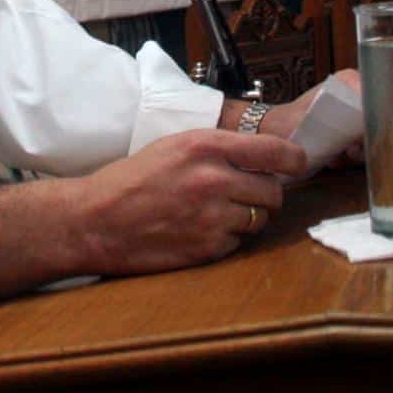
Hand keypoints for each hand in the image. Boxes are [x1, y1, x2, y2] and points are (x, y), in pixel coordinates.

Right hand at [71, 129, 306, 276]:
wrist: (96, 220)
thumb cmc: (132, 179)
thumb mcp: (174, 145)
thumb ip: (218, 148)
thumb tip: (263, 156)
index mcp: (205, 145)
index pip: (275, 151)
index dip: (293, 160)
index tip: (296, 164)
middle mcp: (213, 179)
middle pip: (274, 190)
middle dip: (266, 193)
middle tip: (248, 193)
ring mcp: (212, 217)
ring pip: (259, 219)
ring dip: (248, 217)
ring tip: (218, 212)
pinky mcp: (207, 247)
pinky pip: (238, 243)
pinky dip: (227, 238)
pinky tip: (201, 229)